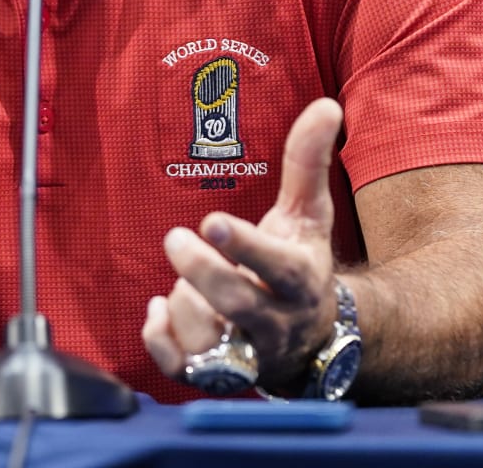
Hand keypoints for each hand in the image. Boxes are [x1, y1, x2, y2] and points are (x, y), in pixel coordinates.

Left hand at [141, 97, 343, 391]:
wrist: (310, 340)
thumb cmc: (298, 265)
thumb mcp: (308, 216)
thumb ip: (308, 162)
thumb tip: (326, 106)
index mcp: (298, 279)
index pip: (276, 266)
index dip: (244, 246)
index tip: (211, 220)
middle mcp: (275, 322)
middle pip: (234, 303)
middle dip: (199, 270)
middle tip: (175, 238)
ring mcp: (246, 354)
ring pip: (205, 338)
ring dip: (182, 304)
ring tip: (184, 282)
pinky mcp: (217, 376)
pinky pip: (180, 368)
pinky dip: (160, 340)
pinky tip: (157, 311)